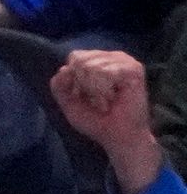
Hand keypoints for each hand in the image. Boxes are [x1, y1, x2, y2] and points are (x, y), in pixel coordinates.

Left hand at [53, 49, 164, 193]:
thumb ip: (60, 88)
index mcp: (98, 62)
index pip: (75, 57)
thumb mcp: (70, 104)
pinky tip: (113, 97)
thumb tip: (62, 70)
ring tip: (106, 99)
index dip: (72, 78)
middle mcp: (112, 58)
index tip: (82, 96)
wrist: (118, 136)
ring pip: (92, 65)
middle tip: (97, 99)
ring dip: (94, 89)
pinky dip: (104, 89)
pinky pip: (106, 71)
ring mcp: (125, 61)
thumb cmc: (96, 121)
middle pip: (82, 59)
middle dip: (82, 84)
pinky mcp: (134, 69)